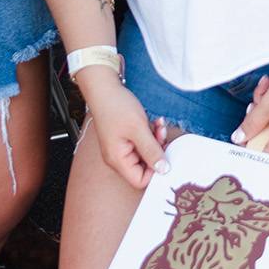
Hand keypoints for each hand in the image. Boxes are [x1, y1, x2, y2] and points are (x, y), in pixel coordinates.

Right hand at [78, 71, 166, 188]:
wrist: (104, 88)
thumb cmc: (115, 106)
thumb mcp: (138, 128)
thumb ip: (152, 151)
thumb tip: (164, 169)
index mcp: (117, 160)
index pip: (140, 180)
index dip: (155, 171)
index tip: (164, 154)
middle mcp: (117, 158)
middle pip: (145, 167)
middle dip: (157, 151)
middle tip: (161, 135)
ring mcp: (121, 148)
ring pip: (146, 153)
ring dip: (156, 140)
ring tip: (158, 125)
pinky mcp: (125, 139)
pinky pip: (142, 143)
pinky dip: (151, 134)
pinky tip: (154, 123)